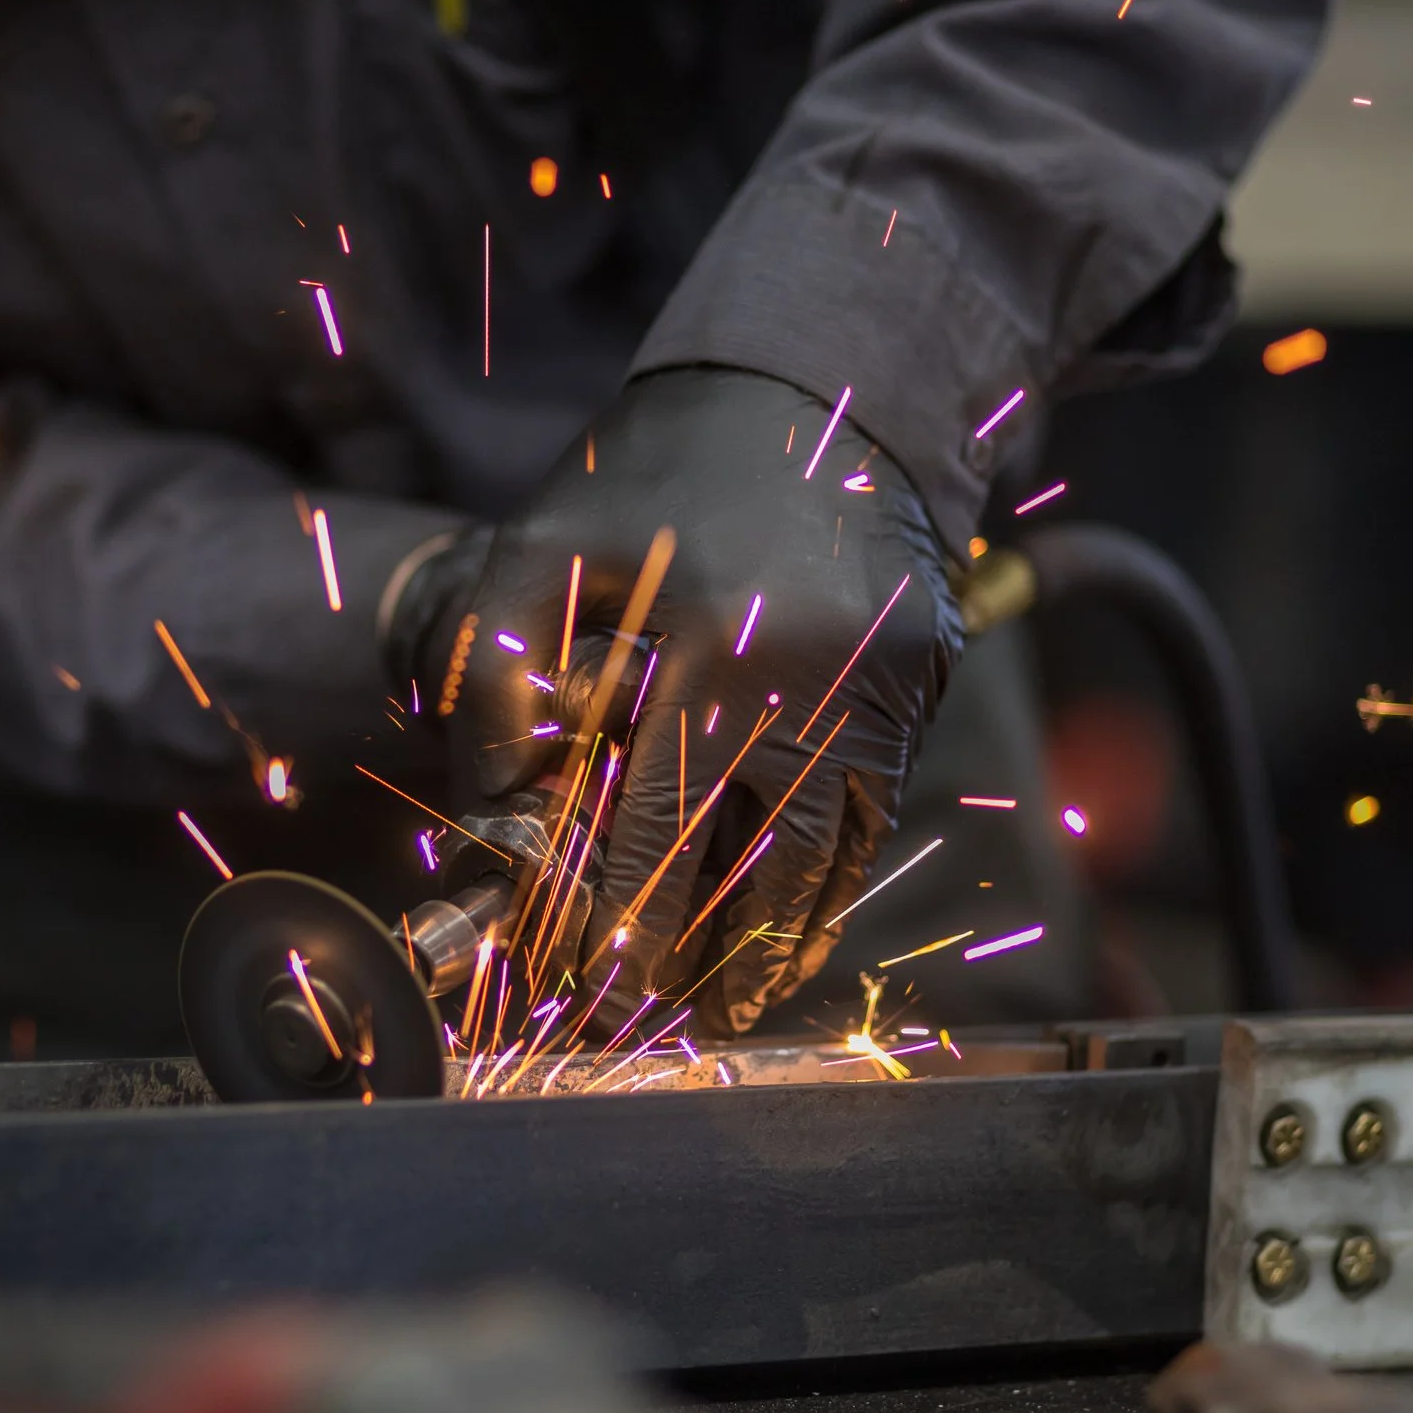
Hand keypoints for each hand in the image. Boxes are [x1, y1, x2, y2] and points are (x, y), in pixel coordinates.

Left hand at [444, 366, 963, 1040]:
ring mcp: (883, 693)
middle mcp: (813, 684)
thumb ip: (495, 668)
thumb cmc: (660, 471)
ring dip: (770, 953)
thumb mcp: (544, 545)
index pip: (648, 833)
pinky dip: (831, 895)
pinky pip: (876, 827)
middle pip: (746, 874)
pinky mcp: (921, 693)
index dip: (605, 925)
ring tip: (720, 1012)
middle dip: (688, 967)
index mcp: (713, 647)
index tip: (570, 984)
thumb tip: (491, 800)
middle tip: (640, 1026)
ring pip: (825, 869)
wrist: (821, 387)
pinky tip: (791, 939)